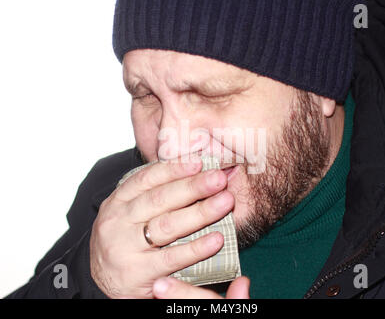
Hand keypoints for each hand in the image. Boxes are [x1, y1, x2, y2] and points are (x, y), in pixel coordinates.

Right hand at [89, 159, 234, 297]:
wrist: (100, 280)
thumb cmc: (124, 242)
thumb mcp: (129, 214)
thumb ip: (155, 197)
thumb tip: (197, 176)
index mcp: (118, 201)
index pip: (146, 179)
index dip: (174, 169)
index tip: (199, 163)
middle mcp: (118, 221)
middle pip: (160, 199)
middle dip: (193, 187)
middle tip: (219, 179)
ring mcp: (125, 247)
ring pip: (167, 225)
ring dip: (200, 212)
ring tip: (225, 202)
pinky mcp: (137, 272)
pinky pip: (172, 258)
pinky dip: (196, 247)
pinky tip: (216, 239)